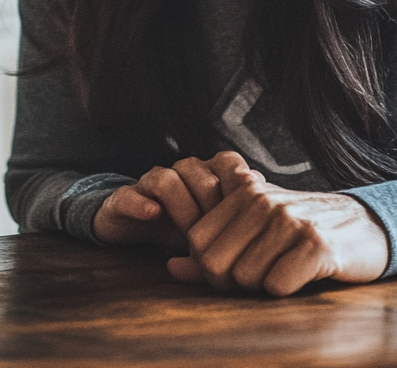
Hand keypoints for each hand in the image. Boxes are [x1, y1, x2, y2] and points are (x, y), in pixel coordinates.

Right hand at [93, 152, 259, 249]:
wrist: (135, 228)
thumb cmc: (186, 228)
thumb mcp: (217, 227)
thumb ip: (241, 215)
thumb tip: (273, 205)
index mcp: (205, 174)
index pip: (227, 162)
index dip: (239, 180)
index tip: (253, 203)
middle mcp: (178, 172)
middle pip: (200, 172)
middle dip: (212, 204)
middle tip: (222, 235)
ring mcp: (149, 183)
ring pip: (168, 179)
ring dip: (183, 208)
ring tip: (191, 235)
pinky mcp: (124, 199)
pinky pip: (130, 194)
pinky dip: (142, 203)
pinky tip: (154, 215)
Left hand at [165, 156, 389, 295]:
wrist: (366, 227)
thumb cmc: (302, 233)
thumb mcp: (255, 232)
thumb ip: (212, 249)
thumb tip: (171, 267)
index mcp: (242, 194)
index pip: (198, 243)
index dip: (210, 268)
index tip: (235, 271)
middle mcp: (261, 202)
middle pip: (216, 264)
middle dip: (233, 282)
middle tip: (262, 276)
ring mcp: (288, 221)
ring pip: (246, 277)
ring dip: (263, 286)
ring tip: (286, 269)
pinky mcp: (316, 245)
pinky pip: (278, 285)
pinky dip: (286, 289)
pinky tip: (304, 275)